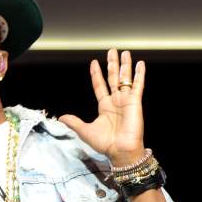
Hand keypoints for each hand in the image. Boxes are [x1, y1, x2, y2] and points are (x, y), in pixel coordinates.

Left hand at [60, 49, 146, 165]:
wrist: (120, 151)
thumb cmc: (105, 143)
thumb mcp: (85, 131)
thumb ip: (74, 122)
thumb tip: (61, 117)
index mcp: (105, 106)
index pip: (99, 85)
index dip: (96, 74)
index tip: (94, 63)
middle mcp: (116, 101)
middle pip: (113, 78)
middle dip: (112, 64)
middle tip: (112, 51)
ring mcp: (126, 100)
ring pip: (125, 78)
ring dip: (125, 65)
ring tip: (125, 52)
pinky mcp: (135, 102)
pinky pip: (137, 85)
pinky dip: (139, 74)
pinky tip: (140, 64)